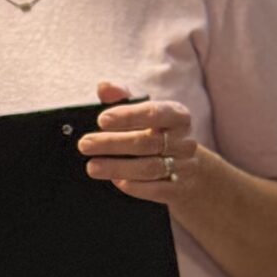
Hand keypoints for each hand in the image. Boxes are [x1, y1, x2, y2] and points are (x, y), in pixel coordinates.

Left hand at [78, 82, 203, 199]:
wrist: (191, 170)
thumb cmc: (160, 135)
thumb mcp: (146, 114)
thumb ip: (124, 99)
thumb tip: (104, 86)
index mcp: (177, 116)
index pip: (155, 112)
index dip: (128, 116)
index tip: (101, 119)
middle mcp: (184, 140)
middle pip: (148, 142)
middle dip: (113, 143)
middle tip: (85, 144)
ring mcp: (185, 166)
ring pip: (150, 167)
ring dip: (117, 167)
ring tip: (92, 166)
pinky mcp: (179, 189)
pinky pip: (156, 189)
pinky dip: (135, 186)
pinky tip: (116, 181)